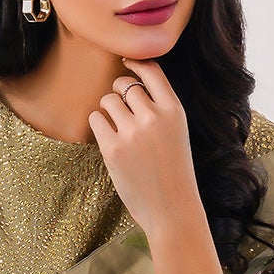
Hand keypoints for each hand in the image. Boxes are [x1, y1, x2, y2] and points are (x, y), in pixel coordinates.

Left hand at [88, 57, 203, 237]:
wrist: (173, 210)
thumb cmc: (173, 172)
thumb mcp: (177, 133)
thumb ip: (159, 109)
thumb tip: (127, 83)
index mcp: (175, 110)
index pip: (152, 71)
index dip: (135, 63)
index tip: (126, 63)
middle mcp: (154, 117)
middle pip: (124, 85)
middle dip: (118, 93)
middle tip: (122, 111)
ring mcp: (133, 133)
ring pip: (107, 100)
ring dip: (107, 110)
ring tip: (117, 129)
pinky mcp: (113, 149)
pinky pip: (96, 119)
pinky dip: (99, 125)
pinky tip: (109, 139)